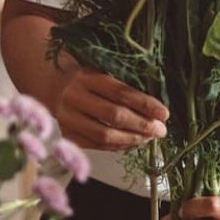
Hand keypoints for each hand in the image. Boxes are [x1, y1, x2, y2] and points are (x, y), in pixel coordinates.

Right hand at [54, 67, 168, 151]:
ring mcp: (67, 118)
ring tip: (149, 138)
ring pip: (105, 135)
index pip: (121, 92)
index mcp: (86, 76)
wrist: (55, 86)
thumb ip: (125, 87)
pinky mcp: (67, 135)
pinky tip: (132, 142)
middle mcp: (74, 97)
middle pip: (114, 116)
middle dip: (142, 125)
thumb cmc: (88, 79)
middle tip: (160, 130)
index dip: (145, 105)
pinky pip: (97, 146)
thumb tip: (156, 110)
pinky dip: (118, 146)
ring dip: (132, 139)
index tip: (164, 113)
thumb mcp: (103, 73)